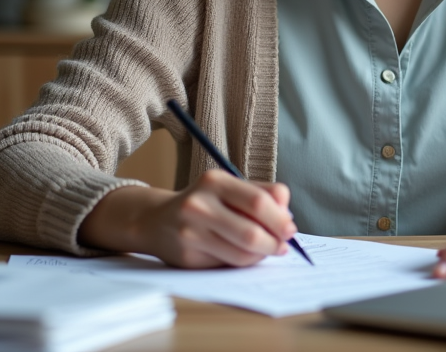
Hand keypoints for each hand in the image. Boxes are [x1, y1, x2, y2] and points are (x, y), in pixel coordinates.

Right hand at [78, 170, 297, 268]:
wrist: (155, 220)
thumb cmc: (204, 203)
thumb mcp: (229, 187)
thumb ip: (262, 193)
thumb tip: (287, 214)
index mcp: (214, 181)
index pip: (258, 201)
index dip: (280, 219)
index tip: (290, 228)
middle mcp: (199, 205)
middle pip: (251, 232)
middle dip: (274, 242)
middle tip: (283, 245)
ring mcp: (190, 232)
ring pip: (242, 253)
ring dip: (262, 255)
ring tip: (267, 250)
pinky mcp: (187, 256)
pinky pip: (227, 264)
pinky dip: (244, 262)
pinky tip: (245, 255)